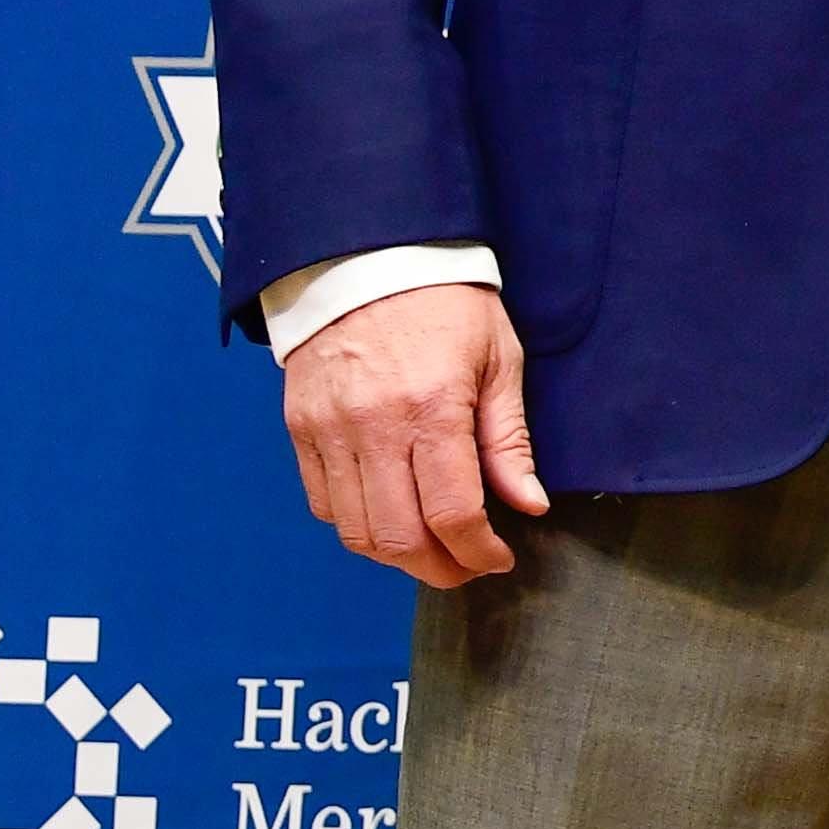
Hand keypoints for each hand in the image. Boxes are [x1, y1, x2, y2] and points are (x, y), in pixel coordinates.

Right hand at [281, 280, 547, 589]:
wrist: (369, 259)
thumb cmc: (447, 304)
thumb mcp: (499, 360)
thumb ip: (509, 441)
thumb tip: (528, 505)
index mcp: (432, 408)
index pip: (452, 512)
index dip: (477, 552)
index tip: (497, 558)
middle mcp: (373, 427)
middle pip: (397, 537)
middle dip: (438, 569)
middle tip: (465, 568)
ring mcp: (328, 430)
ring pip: (354, 530)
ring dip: (395, 556)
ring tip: (431, 550)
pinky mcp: (300, 429)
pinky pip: (323, 502)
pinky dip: (356, 524)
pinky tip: (389, 515)